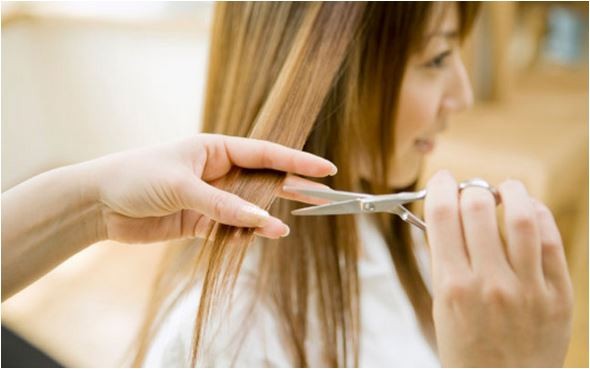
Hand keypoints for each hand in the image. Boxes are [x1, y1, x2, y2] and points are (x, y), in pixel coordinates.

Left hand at [90, 134, 335, 242]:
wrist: (97, 204)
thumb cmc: (136, 178)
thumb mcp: (182, 186)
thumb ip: (223, 204)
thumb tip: (263, 220)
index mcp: (215, 149)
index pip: (265, 154)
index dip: (297, 161)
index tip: (326, 168)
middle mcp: (217, 171)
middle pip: (263, 179)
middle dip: (293, 187)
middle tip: (324, 195)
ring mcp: (210, 198)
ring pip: (249, 206)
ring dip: (269, 214)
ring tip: (295, 222)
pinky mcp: (199, 222)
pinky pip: (231, 228)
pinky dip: (246, 234)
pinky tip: (264, 237)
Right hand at [424, 170, 572, 366]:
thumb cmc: (467, 351)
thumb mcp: (441, 308)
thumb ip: (444, 261)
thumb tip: (446, 216)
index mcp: (453, 286)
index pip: (443, 214)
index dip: (441, 187)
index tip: (442, 181)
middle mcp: (490, 283)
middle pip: (479, 207)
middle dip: (471, 189)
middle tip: (471, 192)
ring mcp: (528, 289)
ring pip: (522, 216)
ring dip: (510, 192)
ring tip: (505, 191)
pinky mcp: (559, 295)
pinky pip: (551, 241)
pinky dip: (538, 215)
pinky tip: (528, 211)